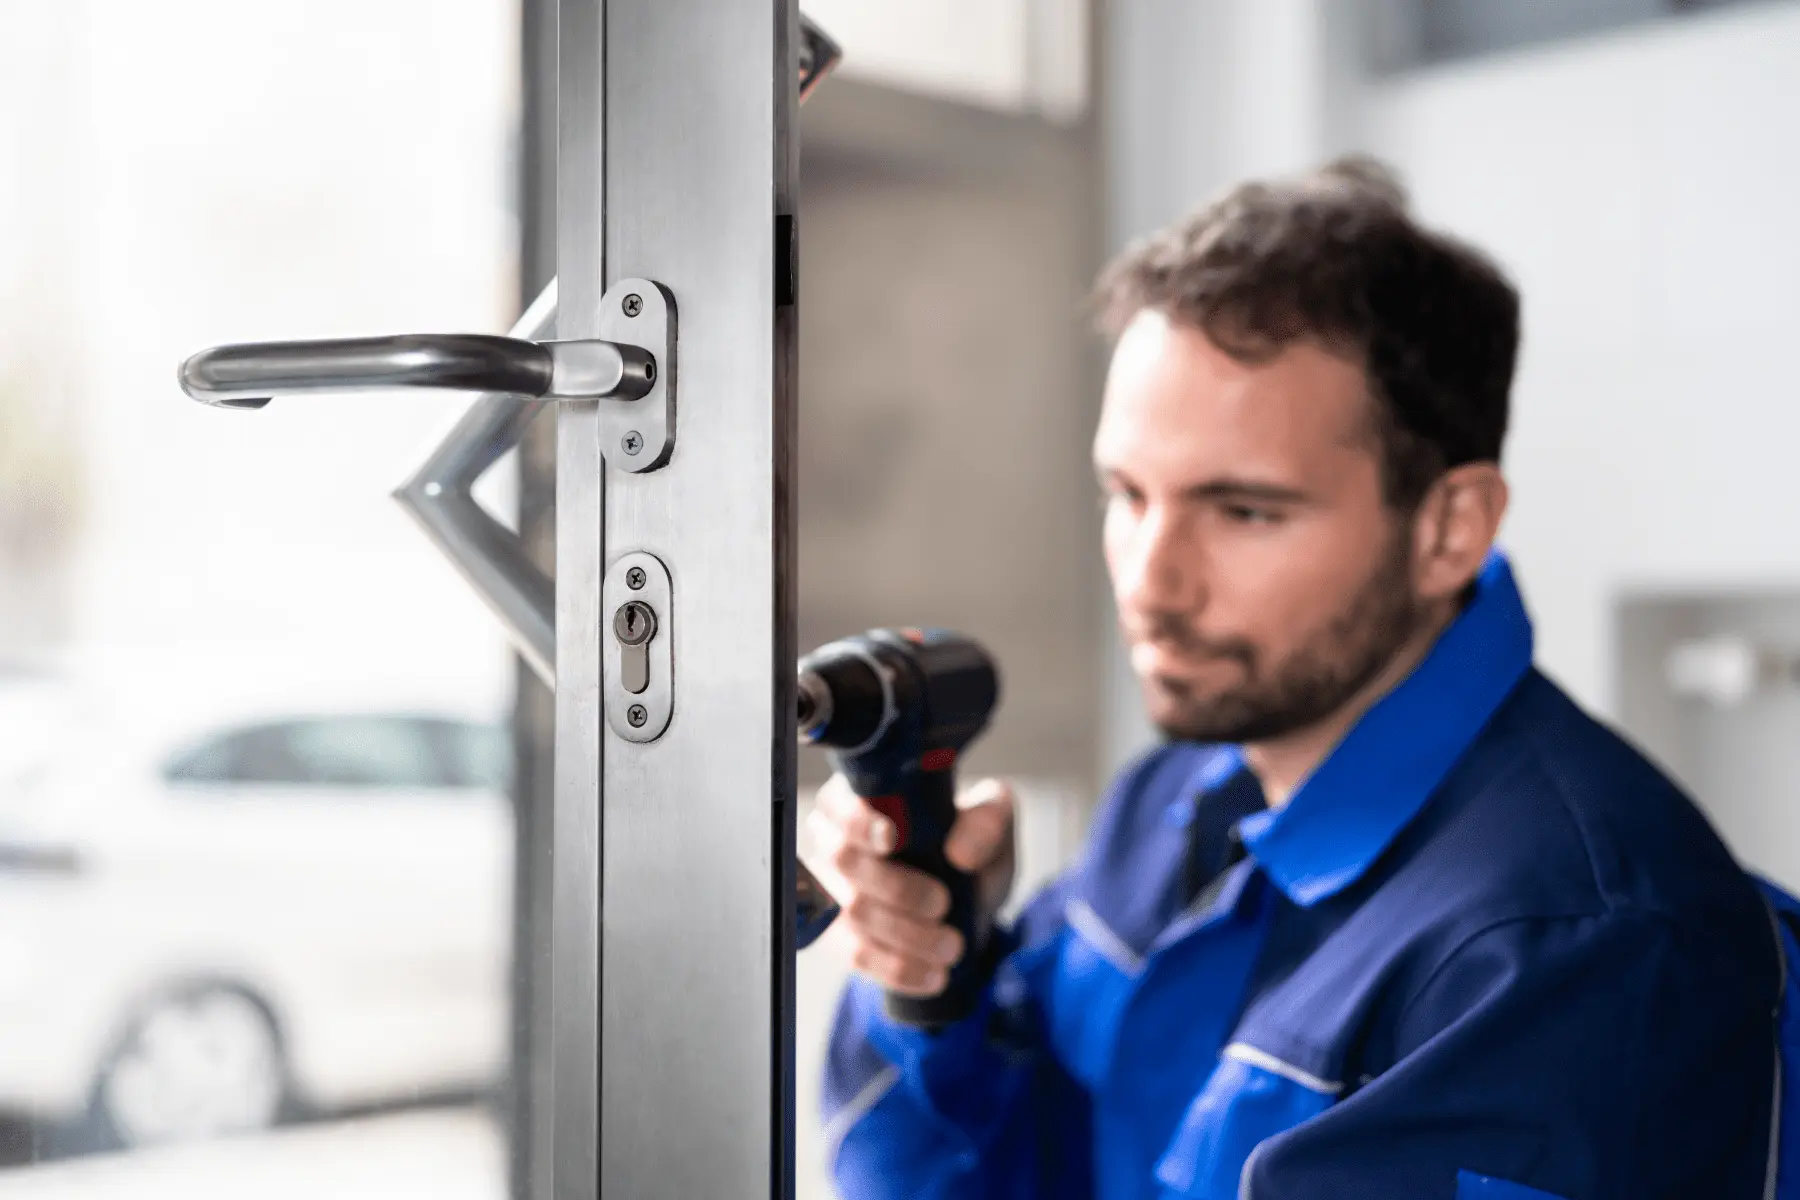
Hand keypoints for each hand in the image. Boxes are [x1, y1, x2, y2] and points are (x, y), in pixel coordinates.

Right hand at [803, 775, 1015, 996]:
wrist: (972, 903)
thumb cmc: (971, 846)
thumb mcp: (994, 823)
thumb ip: (987, 822)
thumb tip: (960, 851)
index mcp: (864, 798)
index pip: (839, 802)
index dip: (858, 821)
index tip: (891, 839)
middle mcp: (837, 841)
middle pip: (843, 860)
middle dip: (896, 887)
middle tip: (942, 903)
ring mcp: (835, 893)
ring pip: (854, 913)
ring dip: (908, 935)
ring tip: (952, 945)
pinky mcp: (843, 937)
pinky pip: (859, 956)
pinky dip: (900, 968)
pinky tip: (934, 973)